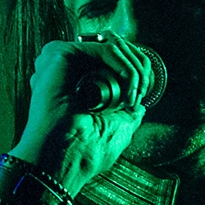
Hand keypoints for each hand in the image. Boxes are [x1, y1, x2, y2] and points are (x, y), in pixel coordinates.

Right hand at [11, 33, 156, 192]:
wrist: (65, 160)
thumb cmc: (84, 151)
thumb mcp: (116, 128)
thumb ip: (127, 113)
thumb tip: (139, 106)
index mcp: (75, 82)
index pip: (112, 57)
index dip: (135, 69)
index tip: (143, 94)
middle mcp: (68, 68)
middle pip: (115, 46)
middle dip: (139, 66)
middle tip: (142, 92)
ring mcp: (63, 60)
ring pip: (112, 45)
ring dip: (134, 69)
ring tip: (133, 96)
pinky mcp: (61, 54)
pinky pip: (105, 48)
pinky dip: (125, 67)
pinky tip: (127, 91)